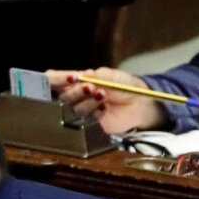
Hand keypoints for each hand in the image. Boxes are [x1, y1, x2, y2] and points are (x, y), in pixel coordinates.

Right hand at [47, 67, 165, 133]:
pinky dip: (94, 111)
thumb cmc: (125, 86)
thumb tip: (83, 75)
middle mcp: (77, 95)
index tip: (70, 77)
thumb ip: (97, 76)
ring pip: (73, 107)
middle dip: (76, 91)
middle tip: (91, 86)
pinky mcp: (89, 123)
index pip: (57, 79)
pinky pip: (84, 119)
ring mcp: (82, 109)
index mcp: (78, 80)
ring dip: (87, 101)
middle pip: (63, 95)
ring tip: (102, 95)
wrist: (140, 104)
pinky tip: (104, 108)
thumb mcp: (112, 76)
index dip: (58, 78)